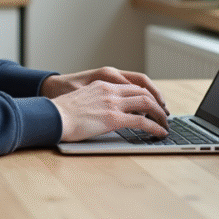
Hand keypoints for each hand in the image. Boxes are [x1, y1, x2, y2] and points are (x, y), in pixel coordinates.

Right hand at [49, 79, 169, 141]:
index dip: (147, 95)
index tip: (153, 104)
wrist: (52, 116)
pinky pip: (142, 121)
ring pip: (147, 104)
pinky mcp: (113, 118)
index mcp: (102, 84)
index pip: (132, 85)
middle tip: (164, 115)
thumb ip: (95, 102)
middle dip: (158, 104)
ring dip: (160, 115)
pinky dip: (155, 127)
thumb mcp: (81, 100)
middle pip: (143, 92)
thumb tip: (102, 113)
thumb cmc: (61, 113)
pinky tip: (160, 133)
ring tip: (166, 125)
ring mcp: (112, 103)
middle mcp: (110, 90)